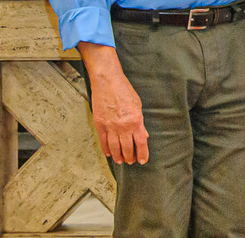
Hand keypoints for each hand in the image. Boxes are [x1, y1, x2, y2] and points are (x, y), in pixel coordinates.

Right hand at [79, 44, 148, 164]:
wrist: (108, 82)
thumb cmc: (125, 91)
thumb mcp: (138, 105)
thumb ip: (140, 122)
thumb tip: (144, 135)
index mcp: (136, 120)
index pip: (141, 142)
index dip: (142, 154)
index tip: (142, 161)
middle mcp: (123, 126)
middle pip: (127, 148)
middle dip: (130, 157)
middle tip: (131, 162)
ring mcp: (110, 126)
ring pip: (115, 148)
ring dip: (118, 156)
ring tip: (121, 161)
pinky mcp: (99, 125)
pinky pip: (103, 142)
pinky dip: (107, 150)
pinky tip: (110, 154)